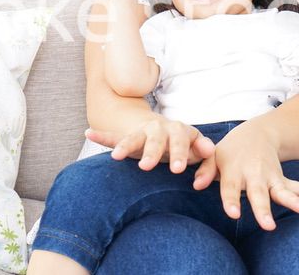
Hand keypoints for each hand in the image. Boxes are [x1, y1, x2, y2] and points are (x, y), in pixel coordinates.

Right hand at [86, 117, 215, 173]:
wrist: (168, 131)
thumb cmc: (186, 145)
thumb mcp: (198, 147)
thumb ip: (204, 151)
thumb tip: (208, 149)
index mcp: (179, 130)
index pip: (180, 140)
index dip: (178, 154)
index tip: (177, 170)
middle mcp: (159, 128)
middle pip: (155, 139)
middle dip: (151, 152)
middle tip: (147, 167)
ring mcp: (142, 133)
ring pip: (133, 138)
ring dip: (125, 146)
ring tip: (116, 157)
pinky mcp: (128, 137)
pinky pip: (114, 136)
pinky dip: (102, 136)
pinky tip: (89, 133)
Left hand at [192, 120, 298, 230]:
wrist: (256, 133)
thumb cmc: (230, 151)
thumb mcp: (213, 156)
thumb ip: (205, 171)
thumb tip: (196, 185)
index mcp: (233, 171)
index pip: (230, 189)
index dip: (231, 201)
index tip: (234, 214)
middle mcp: (253, 175)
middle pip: (258, 193)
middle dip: (263, 209)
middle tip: (268, 225)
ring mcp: (270, 177)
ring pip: (282, 190)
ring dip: (293, 200)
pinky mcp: (282, 179)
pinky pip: (298, 186)